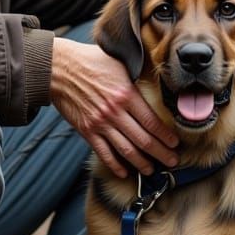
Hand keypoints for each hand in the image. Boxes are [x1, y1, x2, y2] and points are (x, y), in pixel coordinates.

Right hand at [49, 39, 179, 178]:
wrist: (59, 69)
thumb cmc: (90, 61)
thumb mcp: (119, 63)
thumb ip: (137, 75)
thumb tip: (155, 79)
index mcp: (126, 95)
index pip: (152, 122)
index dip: (166, 136)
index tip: (175, 143)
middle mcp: (115, 112)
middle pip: (143, 140)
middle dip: (161, 153)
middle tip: (172, 161)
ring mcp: (100, 123)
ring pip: (126, 150)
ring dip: (141, 163)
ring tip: (151, 170)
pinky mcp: (87, 131)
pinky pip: (104, 153)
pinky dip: (115, 165)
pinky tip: (124, 172)